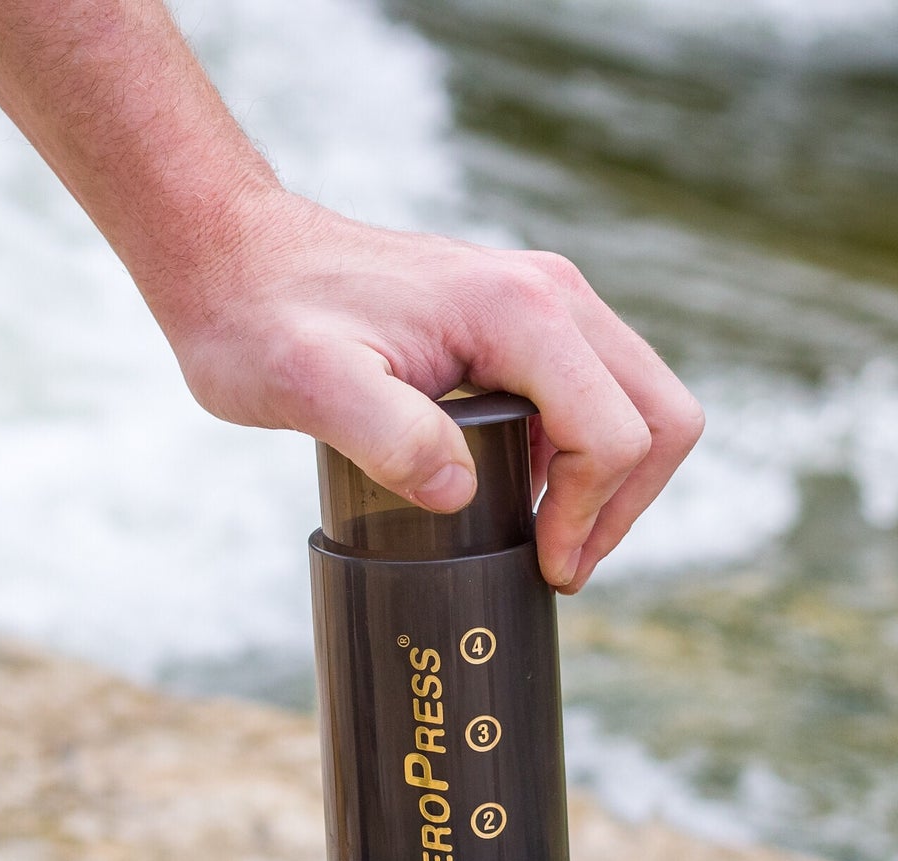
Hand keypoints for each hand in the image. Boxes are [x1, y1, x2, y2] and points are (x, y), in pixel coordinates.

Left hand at [168, 193, 703, 590]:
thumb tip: (459, 493)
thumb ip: (389, 435)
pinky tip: (527, 491)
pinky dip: (588, 452)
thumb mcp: (309, 386)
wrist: (236, 255)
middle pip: (661, 414)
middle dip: (624, 505)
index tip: (544, 568)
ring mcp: (544, 299)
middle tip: (562, 566)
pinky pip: (599, 391)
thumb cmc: (263, 319)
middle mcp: (552, 294)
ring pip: (642, 402)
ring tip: (549, 540)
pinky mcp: (524, 315)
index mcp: (520, 311)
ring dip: (613, 482)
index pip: (616, 433)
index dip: (590, 517)